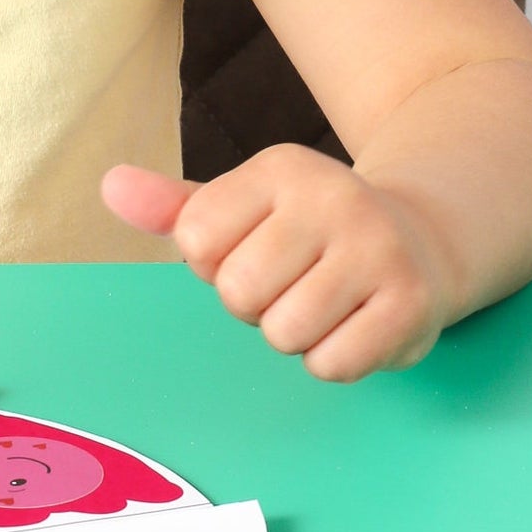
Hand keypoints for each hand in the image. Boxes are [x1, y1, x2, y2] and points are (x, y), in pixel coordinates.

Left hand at [101, 146, 459, 381]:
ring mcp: (376, 247)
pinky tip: (354, 324)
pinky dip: (333, 359)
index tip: (255, 250)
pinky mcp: (410, 302)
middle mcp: (331, 196)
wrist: (421, 240)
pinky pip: (331, 364)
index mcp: (279, 167)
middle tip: (292, 283)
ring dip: (293, 334)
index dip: (215, 264)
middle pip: (238, 293)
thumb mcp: (242, 206)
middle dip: (254, 305)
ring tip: (324, 302)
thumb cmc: (308, 231)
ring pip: (284, 332)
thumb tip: (109, 186)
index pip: (195, 241)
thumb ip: (173, 206)